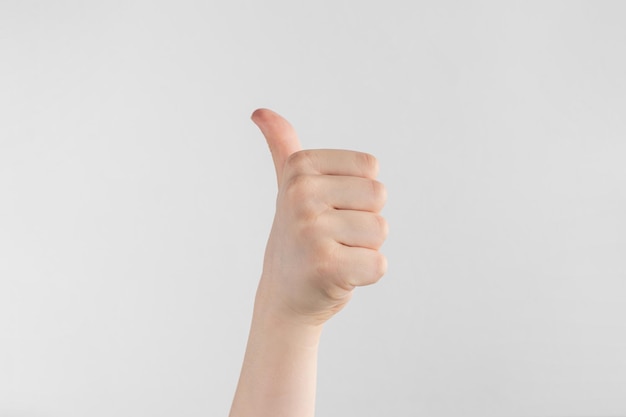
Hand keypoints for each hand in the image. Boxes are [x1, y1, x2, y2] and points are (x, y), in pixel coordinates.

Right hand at [251, 108, 387, 326]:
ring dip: (364, 249)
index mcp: (300, 167)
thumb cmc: (296, 237)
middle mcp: (301, 194)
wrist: (283, 296)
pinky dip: (365, 275)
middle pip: (378, 197)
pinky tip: (337, 277)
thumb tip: (259, 111)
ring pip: (380, 231)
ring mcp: (311, 231)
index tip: (328, 210)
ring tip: (333, 256)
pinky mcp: (326, 267)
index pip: (370, 169)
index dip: (358, 195)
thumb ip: (283, 146)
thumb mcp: (288, 186)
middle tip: (332, 238)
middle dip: (363, 222)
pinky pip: (379, 264)